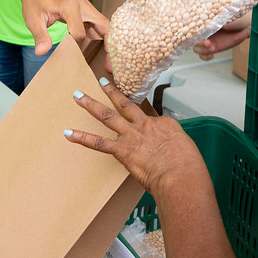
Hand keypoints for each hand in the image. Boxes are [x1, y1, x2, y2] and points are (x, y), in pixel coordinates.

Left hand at [18, 0, 108, 54]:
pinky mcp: (86, 13)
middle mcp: (83, 6)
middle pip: (104, 27)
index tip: (69, 56)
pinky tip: (99, 53)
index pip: (79, 33)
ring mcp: (87, 9)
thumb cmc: (34, 2)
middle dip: (108, 47)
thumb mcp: (33, 20)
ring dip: (108, 43)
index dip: (75, 47)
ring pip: (105, 26)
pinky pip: (99, 26)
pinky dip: (101, 39)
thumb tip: (41, 52)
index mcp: (70, 6)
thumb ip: (40, 36)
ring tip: (107, 63)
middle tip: (108, 67)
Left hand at [65, 79, 206, 196]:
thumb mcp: (187, 150)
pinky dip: (82, 138)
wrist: (181, 177)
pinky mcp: (122, 150)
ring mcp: (132, 135)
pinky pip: (98, 143)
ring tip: (78, 96)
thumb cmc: (188, 168)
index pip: (150, 114)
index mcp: (164, 124)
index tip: (137, 106)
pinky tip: (69, 134)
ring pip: (107, 115)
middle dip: (112, 91)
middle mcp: (145, 125)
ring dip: (90, 104)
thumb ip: (174, 146)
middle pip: (125, 104)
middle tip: (101, 81)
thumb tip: (170, 151)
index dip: (143, 111)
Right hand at [193, 15, 251, 59]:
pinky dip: (205, 57)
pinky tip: (211, 55)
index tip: (199, 36)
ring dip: (202, 50)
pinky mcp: (214, 48)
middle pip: (193, 41)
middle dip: (199, 44)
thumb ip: (215, 22)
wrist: (246, 25)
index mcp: (204, 22)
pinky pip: (204, 54)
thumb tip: (207, 26)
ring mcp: (209, 40)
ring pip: (197, 49)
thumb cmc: (235, 17)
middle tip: (208, 43)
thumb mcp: (224, 18)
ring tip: (212, 48)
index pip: (193, 29)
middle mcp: (204, 32)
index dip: (193, 34)